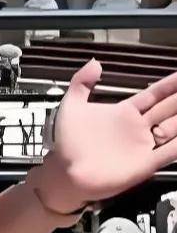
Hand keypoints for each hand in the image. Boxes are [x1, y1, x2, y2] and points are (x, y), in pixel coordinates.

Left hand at [37, 60, 176, 215]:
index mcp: (125, 112)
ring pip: (172, 128)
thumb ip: (82, 82)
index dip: (169, 85)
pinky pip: (168, 152)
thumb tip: (96, 61)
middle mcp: (138, 127)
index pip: (154, 94)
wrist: (65, 171)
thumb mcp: (72, 105)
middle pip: (167, 109)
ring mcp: (143, 145)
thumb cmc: (68, 140)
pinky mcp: (145, 164)